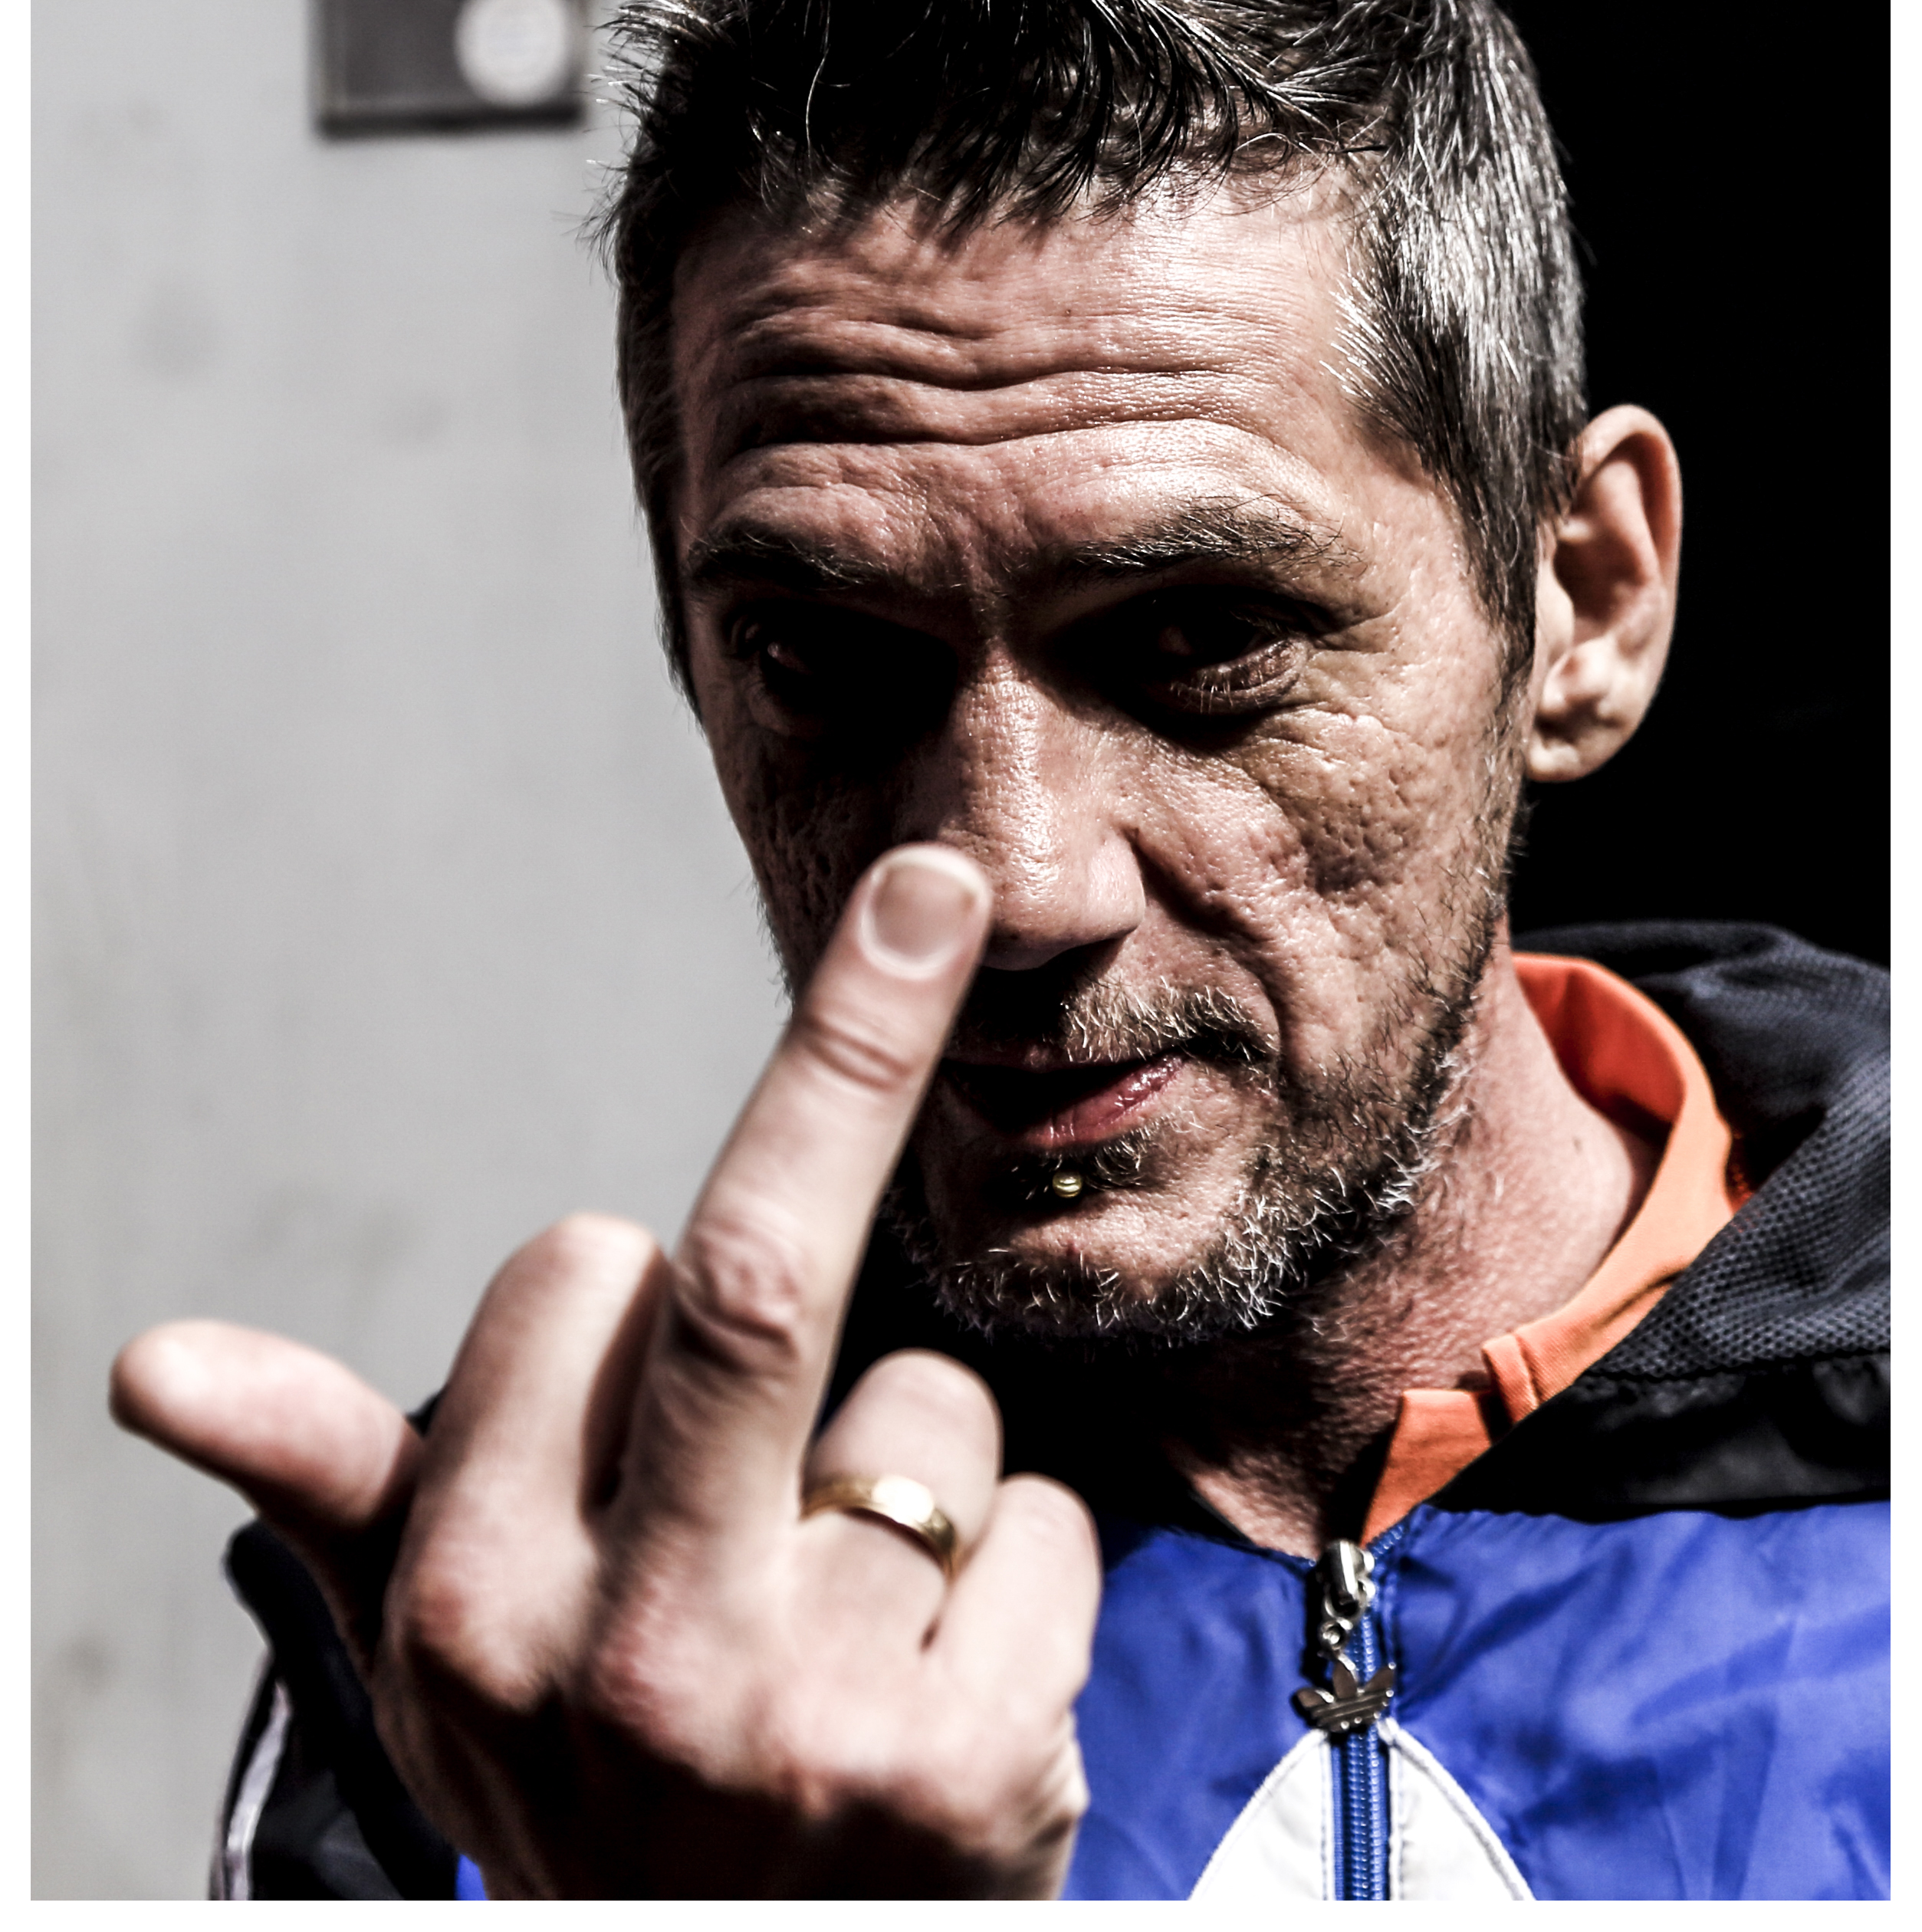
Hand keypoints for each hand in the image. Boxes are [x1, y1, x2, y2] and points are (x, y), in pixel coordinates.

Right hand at [110, 846, 1102, 1896]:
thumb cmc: (591, 1780)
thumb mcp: (434, 1658)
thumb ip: (327, 1486)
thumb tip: (154, 1365)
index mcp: (470, 1599)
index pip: (583, 1269)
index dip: (624, 1284)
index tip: (629, 1373)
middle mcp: (627, 1658)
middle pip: (755, 1273)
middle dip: (855, 1039)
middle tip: (941, 877)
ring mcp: (808, 1720)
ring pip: (925, 1405)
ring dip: (911, 1467)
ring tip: (843, 1622)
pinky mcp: (975, 1772)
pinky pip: (1040, 1519)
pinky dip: (1017, 1562)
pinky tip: (944, 1688)